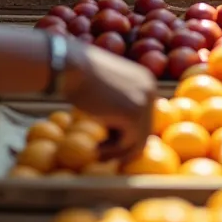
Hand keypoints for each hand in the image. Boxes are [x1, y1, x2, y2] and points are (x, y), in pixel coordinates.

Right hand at [61, 41, 155, 160]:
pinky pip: (126, 143)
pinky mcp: (134, 115)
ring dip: (117, 153)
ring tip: (97, 153)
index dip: (127, 133)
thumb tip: (119, 128)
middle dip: (124, 146)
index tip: (110, 144)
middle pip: (144, 129)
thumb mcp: (105, 86)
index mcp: (145, 81)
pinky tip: (95, 149)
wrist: (71, 66)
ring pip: (138, 140)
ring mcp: (144, 102)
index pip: (143, 115)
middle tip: (103, 155)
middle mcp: (150, 90)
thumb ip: (117, 100)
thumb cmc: (78, 74)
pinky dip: (111, 151)